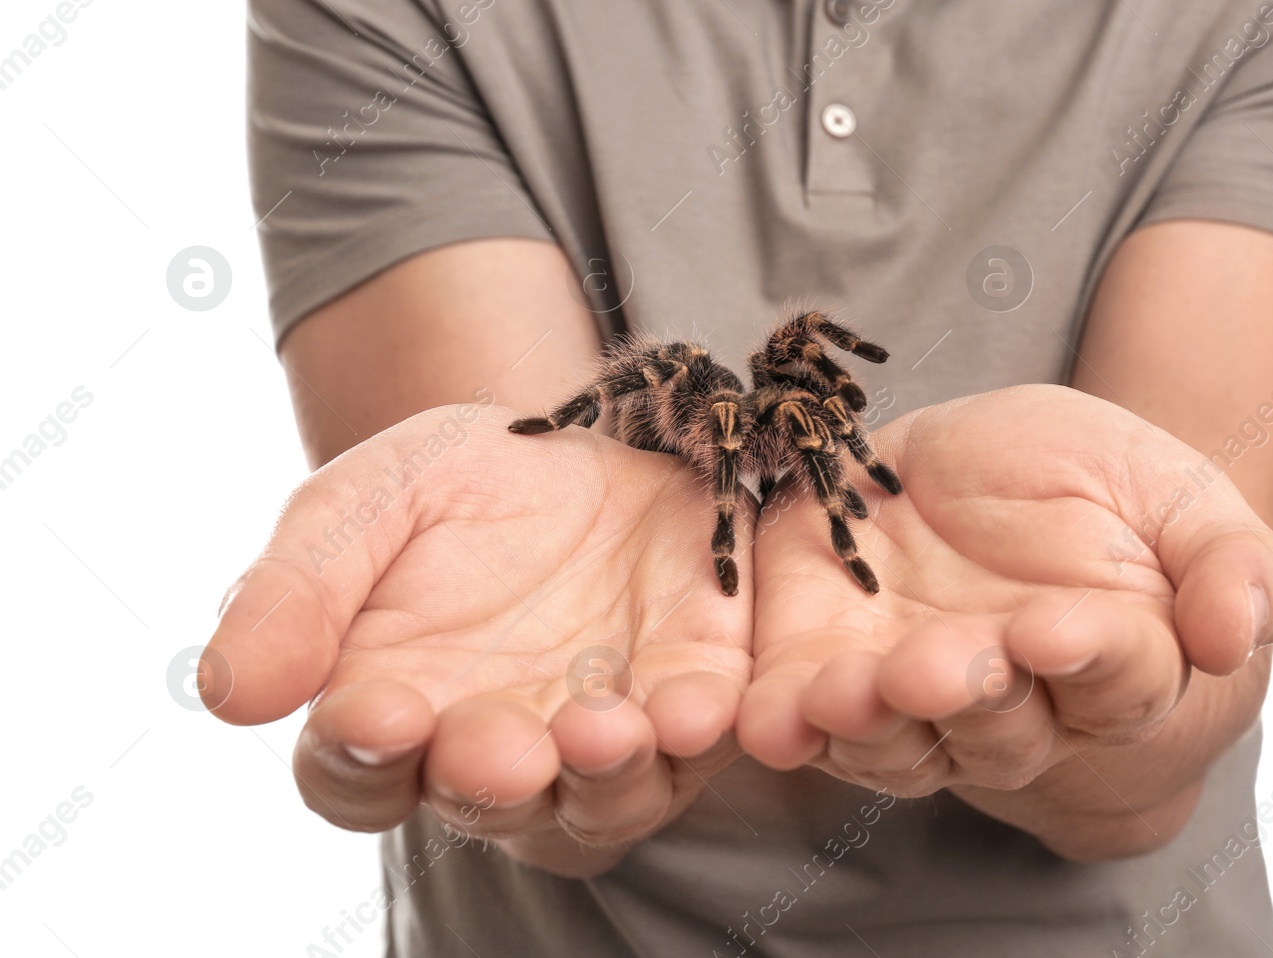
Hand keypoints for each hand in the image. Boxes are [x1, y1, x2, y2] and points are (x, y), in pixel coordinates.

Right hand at [202, 402, 753, 876]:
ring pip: (602, 796)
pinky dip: (700, 725)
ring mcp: (603, 731)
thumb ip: (299, 587)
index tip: (373, 713)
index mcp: (394, 713)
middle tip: (496, 748)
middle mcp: (497, 747)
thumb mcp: (366, 501)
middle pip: (487, 800)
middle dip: (492, 777)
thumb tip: (227, 691)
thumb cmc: (458, 484)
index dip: (362, 757)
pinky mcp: (696, 689)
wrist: (585, 433)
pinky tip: (696, 703)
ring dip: (604, 774)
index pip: (357, 775)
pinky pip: (702, 734)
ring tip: (601, 730)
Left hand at [737, 383, 1272, 802]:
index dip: (1089, 655)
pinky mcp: (825, 664)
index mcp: (1115, 665)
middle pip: (994, 723)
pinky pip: (804, 713)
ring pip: (895, 736)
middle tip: (941, 665)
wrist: (992, 473)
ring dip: (867, 721)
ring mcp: (912, 692)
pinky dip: (783, 720)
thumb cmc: (1103, 492)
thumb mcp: (1181, 497)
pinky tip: (763, 719)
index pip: (1115, 676)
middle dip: (965, 695)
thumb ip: (1234, 561)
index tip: (1060, 627)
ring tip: (847, 691)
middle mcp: (1014, 703)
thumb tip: (1241, 634)